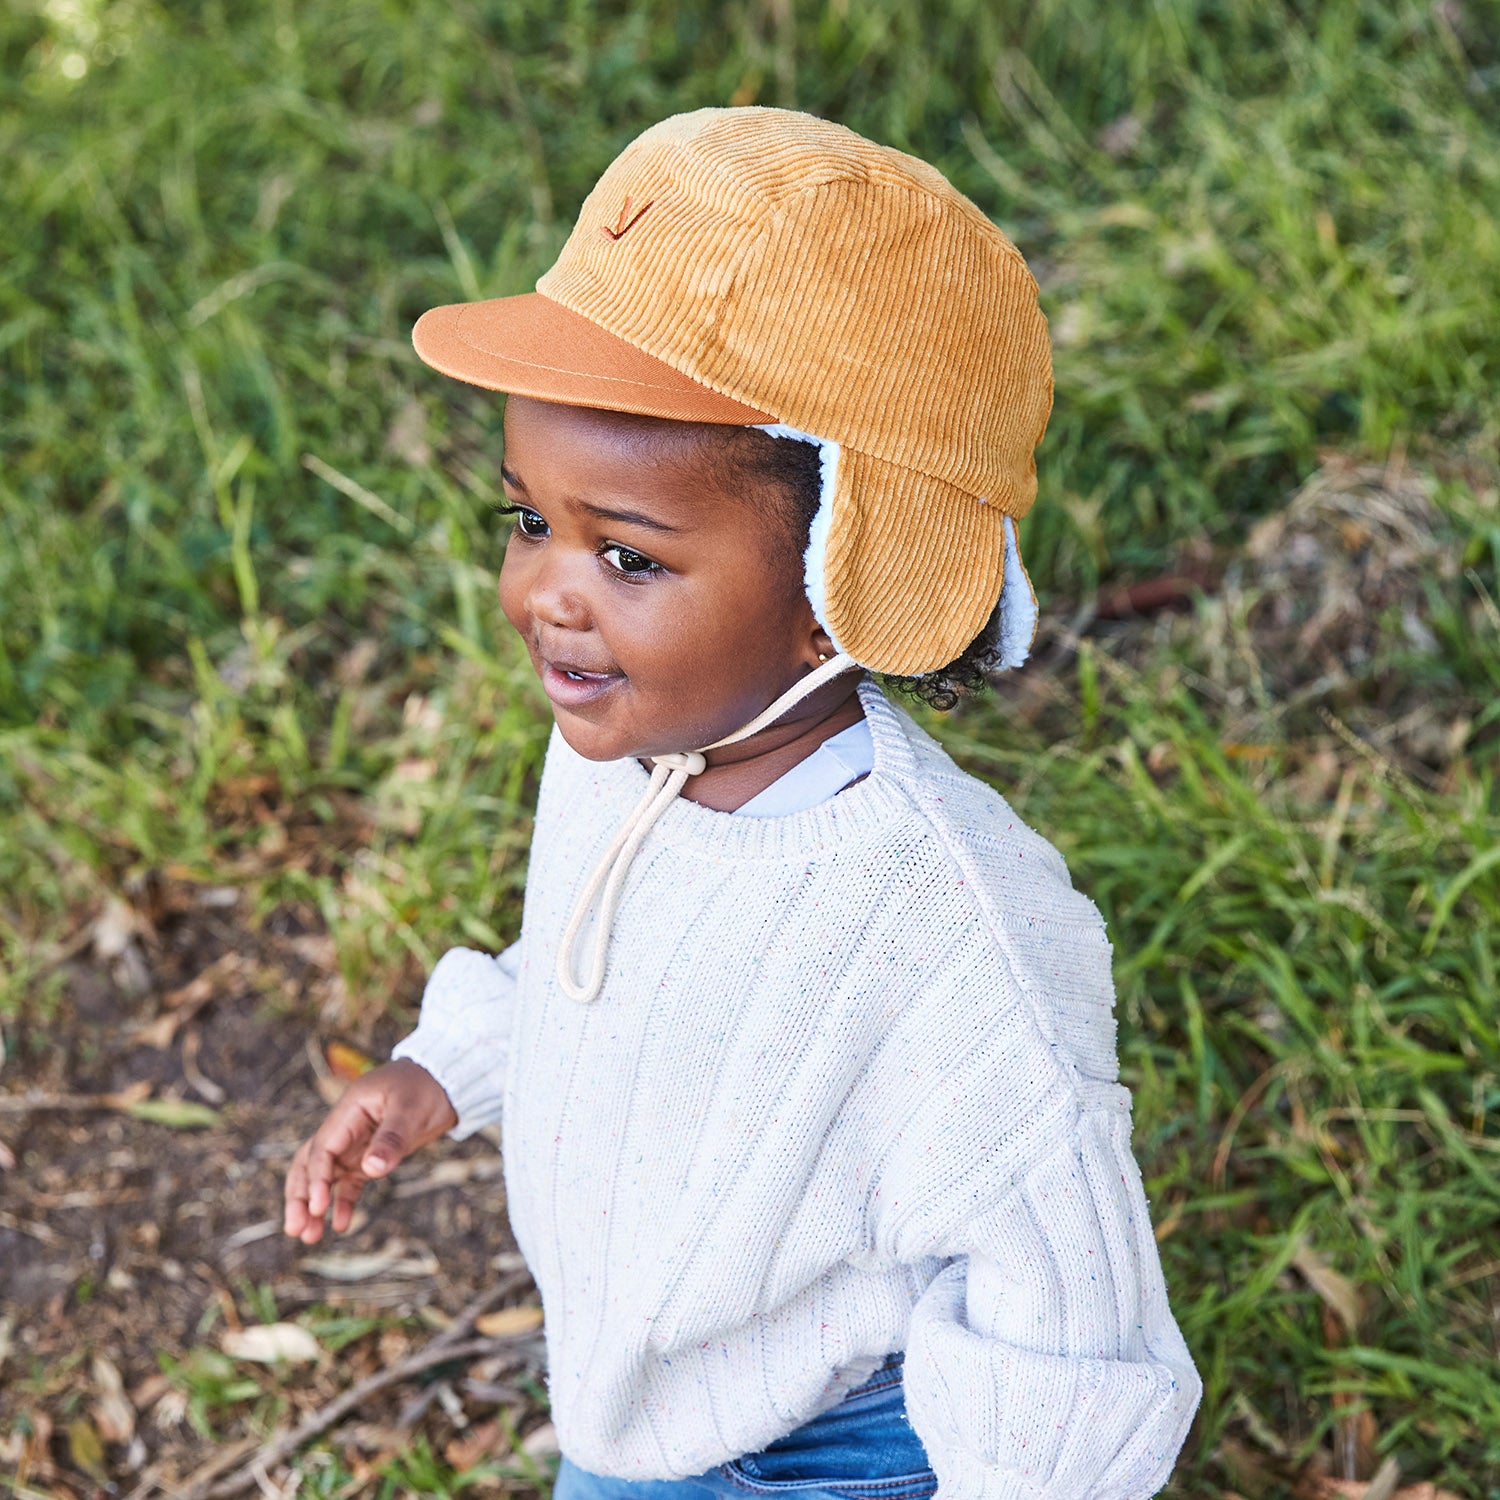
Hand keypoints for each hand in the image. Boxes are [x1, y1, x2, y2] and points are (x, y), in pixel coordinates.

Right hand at [283, 1059, 458, 1243]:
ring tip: (308, 1237)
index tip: (318, 1206)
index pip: (323, 1147)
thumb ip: (391, 1138)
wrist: (445, 1082)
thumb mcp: (411, 1109)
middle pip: (311, 1163)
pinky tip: (341, 1225)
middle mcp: (345, 1128)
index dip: (317, 1177)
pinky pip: (349, 1182)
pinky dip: (343, 1202)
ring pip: (325, 1176)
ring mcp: (356, 1144)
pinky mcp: (369, 1156)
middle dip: (300, 1195)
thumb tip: (371, 1170)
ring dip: (314, 1205)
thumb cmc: (425, 1087)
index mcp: (349, 1110)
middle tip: (294, 1229)